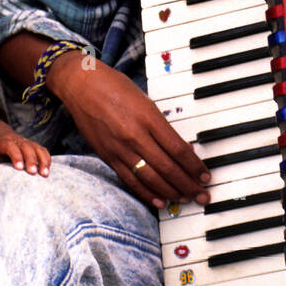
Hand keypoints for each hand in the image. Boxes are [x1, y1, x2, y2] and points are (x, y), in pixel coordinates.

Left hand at [0, 116, 49, 174]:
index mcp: (3, 141)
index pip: (11, 146)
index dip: (16, 156)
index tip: (19, 168)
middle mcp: (16, 140)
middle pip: (27, 147)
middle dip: (31, 159)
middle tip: (33, 173)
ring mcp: (25, 142)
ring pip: (37, 148)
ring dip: (43, 159)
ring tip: (45, 173)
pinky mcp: (31, 146)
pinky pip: (41, 150)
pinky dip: (46, 158)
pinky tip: (47, 170)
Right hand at [49, 51, 209, 207]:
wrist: (80, 84)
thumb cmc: (114, 86)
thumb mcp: (145, 100)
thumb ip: (160, 125)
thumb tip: (180, 148)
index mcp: (148, 117)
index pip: (178, 149)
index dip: (195, 167)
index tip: (205, 176)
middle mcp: (134, 135)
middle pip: (168, 168)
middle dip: (188, 185)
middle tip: (202, 195)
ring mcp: (119, 148)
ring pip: (151, 178)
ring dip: (171, 192)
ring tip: (186, 199)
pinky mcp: (107, 156)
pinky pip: (130, 180)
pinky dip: (147, 193)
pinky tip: (160, 201)